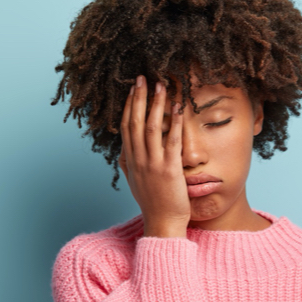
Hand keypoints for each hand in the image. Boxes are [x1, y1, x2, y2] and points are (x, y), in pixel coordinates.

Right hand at [118, 74, 189, 235]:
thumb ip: (128, 166)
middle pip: (135, 122)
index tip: (133, 89)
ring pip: (151, 127)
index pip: (126, 127)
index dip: (129, 106)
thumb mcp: (135, 183)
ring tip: (161, 85)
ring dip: (156, 104)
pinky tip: (179, 108)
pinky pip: (171, 141)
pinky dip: (174, 123)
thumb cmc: (152, 204)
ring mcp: (152, 164)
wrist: (162, 224)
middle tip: (143, 78)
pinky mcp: (169, 170)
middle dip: (139, 98)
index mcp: (130, 161)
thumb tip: (122, 154)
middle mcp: (138, 160)